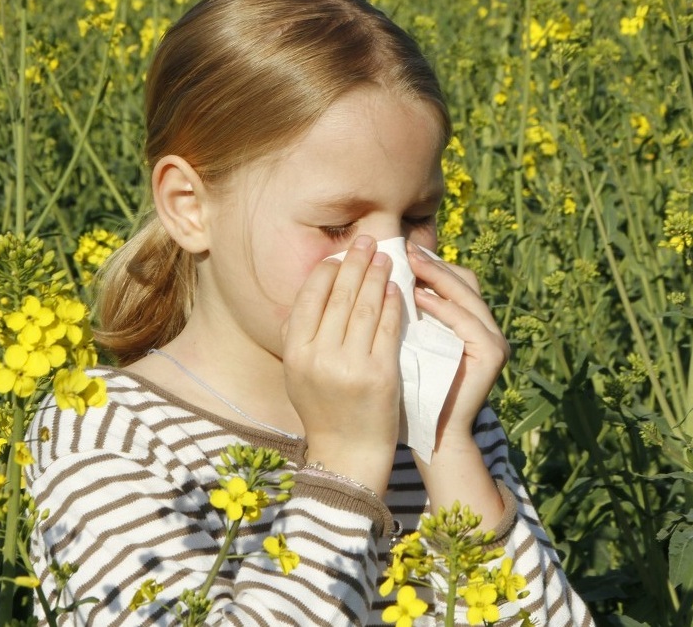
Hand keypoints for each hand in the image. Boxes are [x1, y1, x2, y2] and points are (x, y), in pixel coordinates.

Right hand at [282, 235, 402, 494]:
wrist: (348, 453)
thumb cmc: (324, 408)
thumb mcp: (298, 373)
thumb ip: (299, 334)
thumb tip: (313, 288)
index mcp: (295, 352)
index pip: (311, 296)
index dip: (327, 269)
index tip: (340, 253)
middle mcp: (319, 356)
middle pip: (339, 295)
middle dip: (355, 262)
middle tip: (367, 240)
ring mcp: (350, 365)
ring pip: (365, 306)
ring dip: (377, 275)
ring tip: (386, 257)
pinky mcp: (380, 373)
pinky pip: (387, 327)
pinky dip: (392, 303)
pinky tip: (397, 288)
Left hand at [407, 241, 509, 446]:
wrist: (431, 433)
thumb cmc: (412, 389)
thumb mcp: (408, 343)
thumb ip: (406, 313)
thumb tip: (379, 273)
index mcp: (469, 323)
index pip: (454, 278)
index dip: (429, 263)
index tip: (399, 250)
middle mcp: (488, 328)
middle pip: (464, 279)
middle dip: (432, 263)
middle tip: (403, 250)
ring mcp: (495, 341)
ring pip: (467, 294)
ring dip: (437, 278)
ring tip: (408, 266)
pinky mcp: (493, 355)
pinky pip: (467, 321)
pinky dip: (443, 307)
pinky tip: (418, 298)